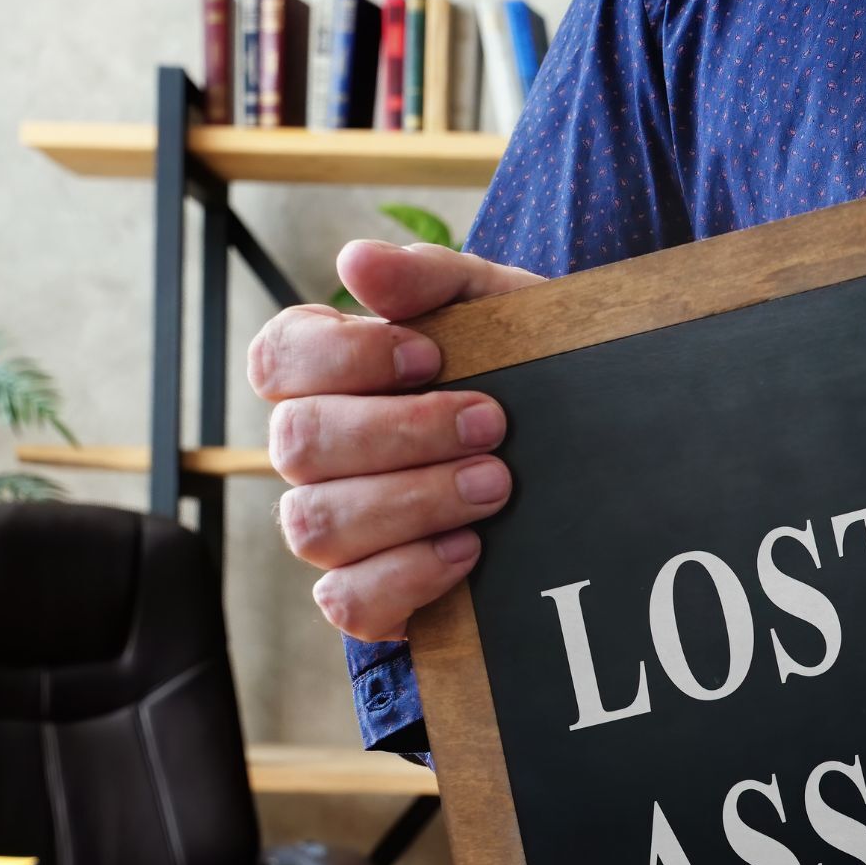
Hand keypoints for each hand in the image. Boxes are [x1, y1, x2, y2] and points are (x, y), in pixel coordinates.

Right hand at [250, 240, 542, 640]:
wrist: (589, 452)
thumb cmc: (521, 369)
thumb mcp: (494, 310)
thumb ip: (428, 281)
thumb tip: (355, 263)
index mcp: (323, 373)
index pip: (276, 359)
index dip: (343, 357)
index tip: (430, 354)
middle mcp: (311, 453)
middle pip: (296, 445)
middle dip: (401, 432)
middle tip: (491, 423)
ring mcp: (332, 527)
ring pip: (315, 524)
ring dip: (413, 501)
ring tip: (496, 485)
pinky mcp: (366, 593)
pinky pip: (345, 601)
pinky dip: (407, 575)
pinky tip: (469, 549)